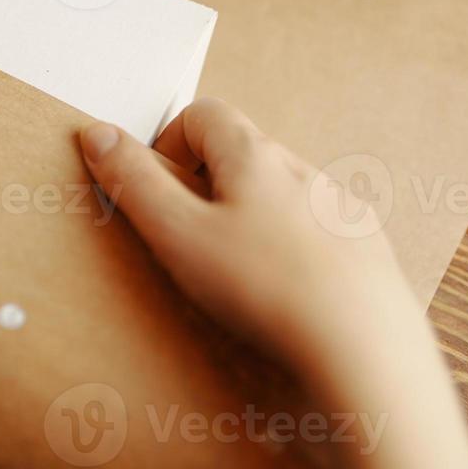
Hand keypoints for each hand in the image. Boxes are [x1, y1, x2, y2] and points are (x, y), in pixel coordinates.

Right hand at [80, 99, 467, 468]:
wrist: (365, 353)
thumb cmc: (267, 290)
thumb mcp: (177, 235)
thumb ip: (134, 181)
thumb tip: (99, 134)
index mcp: (255, 155)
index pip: (201, 114)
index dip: (167, 146)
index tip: (155, 192)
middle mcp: (303, 171)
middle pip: (241, 154)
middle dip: (205, 188)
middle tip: (188, 242)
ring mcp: (341, 211)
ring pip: (281, 196)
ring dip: (250, 220)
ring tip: (236, 277)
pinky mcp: (368, 253)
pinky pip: (317, 235)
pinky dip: (292, 254)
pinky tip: (285, 299)